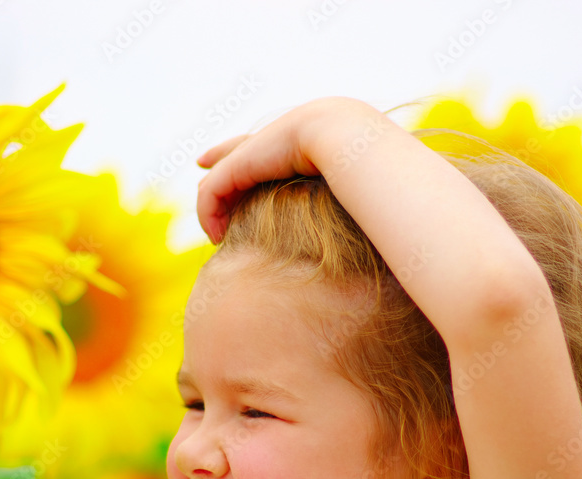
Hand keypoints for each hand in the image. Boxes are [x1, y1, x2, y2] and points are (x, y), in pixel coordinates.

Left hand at [195, 98, 371, 243]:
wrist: (348, 138)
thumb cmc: (364, 164)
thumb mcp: (356, 181)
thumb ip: (356, 196)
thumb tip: (373, 216)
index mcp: (301, 138)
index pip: (268, 143)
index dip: (248, 152)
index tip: (223, 158)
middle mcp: (274, 139)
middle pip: (237, 152)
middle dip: (219, 162)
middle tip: (207, 187)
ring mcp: (255, 150)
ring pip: (220, 179)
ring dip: (214, 210)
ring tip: (217, 236)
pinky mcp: (239, 164)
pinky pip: (212, 192)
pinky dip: (209, 215)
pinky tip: (216, 237)